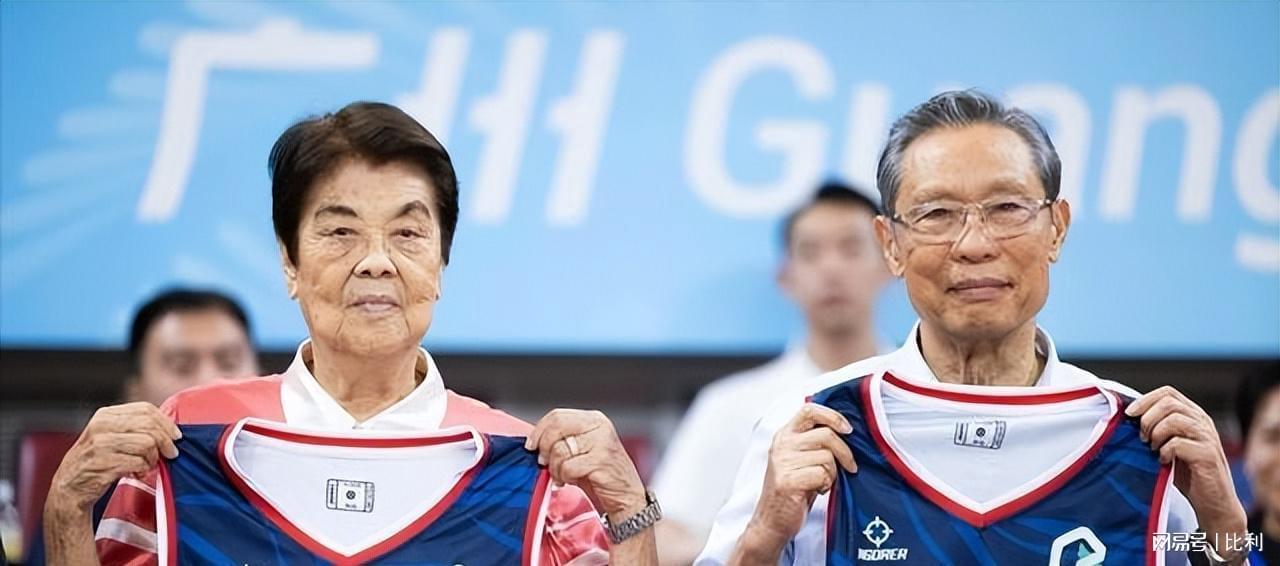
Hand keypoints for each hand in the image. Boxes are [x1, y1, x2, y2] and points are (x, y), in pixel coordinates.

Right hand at [46, 402, 180, 515]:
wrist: (68, 489)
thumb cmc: (94, 462)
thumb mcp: (109, 436)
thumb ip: (133, 428)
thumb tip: (168, 427)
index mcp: (105, 415)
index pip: (145, 409)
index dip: (165, 422)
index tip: (175, 435)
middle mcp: (101, 426)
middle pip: (149, 425)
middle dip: (166, 440)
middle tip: (171, 453)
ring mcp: (101, 445)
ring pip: (147, 443)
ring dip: (153, 457)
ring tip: (147, 465)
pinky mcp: (104, 464)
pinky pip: (139, 462)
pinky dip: (144, 469)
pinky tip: (138, 473)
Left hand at [526, 409, 646, 520]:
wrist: (626, 497)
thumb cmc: (601, 475)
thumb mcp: (581, 450)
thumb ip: (562, 439)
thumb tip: (535, 439)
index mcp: (594, 419)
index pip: (557, 415)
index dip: (539, 430)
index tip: (531, 445)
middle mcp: (599, 427)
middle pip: (556, 427)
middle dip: (544, 447)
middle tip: (544, 462)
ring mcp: (602, 443)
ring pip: (559, 449)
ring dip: (555, 468)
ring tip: (563, 475)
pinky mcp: (601, 461)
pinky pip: (567, 467)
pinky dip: (565, 477)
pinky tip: (572, 480)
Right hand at [740, 404, 854, 560]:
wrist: (772, 521)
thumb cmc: (793, 490)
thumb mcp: (800, 459)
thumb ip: (815, 442)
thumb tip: (846, 430)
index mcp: (785, 435)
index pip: (809, 410)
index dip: (833, 416)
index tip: (847, 429)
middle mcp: (782, 445)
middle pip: (826, 435)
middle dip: (845, 453)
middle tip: (850, 466)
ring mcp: (783, 462)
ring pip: (827, 457)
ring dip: (833, 473)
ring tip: (823, 482)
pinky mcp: (788, 481)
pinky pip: (822, 475)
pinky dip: (826, 485)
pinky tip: (817, 491)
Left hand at [1127, 386, 1247, 560]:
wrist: (1213, 503)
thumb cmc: (1187, 474)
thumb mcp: (1167, 446)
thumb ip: (1155, 430)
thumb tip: (1124, 418)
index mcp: (1193, 415)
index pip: (1168, 392)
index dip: (1145, 400)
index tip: (1129, 414)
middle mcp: (1202, 422)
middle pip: (1169, 403)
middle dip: (1147, 419)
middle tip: (1142, 438)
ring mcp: (1207, 438)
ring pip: (1174, 419)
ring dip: (1156, 434)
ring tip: (1153, 450)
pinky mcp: (1207, 455)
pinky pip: (1178, 443)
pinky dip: (1164, 451)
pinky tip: (1164, 461)